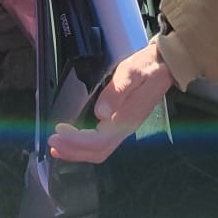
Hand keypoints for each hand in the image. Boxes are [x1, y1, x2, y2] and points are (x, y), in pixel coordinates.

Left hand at [49, 42, 171, 163]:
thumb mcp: (132, 72)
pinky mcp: (122, 124)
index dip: (76, 140)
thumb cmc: (146, 66)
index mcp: (126, 119)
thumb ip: (118, 91)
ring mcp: (124, 128)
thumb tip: (100, 113)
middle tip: (51, 141)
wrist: (166, 65)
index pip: (98, 140)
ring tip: (57, 146)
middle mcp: (125, 128)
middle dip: (72, 150)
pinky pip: (101, 143)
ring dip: (76, 151)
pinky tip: (73, 140)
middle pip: (97, 151)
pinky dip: (84, 146)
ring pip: (99, 150)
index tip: (58, 130)